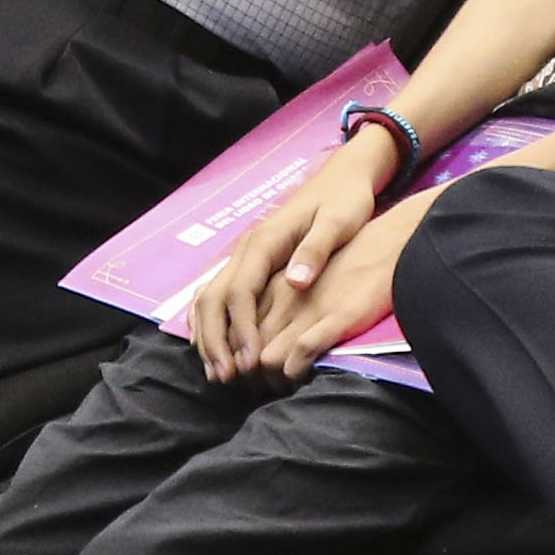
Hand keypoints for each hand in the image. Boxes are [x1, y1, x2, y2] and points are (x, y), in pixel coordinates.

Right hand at [184, 149, 407, 381]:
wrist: (342, 177)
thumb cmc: (345, 200)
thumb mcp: (339, 221)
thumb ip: (316, 250)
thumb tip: (296, 282)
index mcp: (265, 240)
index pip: (240, 290)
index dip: (241, 329)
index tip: (250, 362)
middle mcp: (246, 248)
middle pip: (214, 298)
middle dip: (216, 340)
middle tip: (227, 377)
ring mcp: (244, 256)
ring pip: (209, 299)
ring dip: (209, 337)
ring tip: (220, 374)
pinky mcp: (250, 264)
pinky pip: (217, 296)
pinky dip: (210, 325)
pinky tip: (217, 352)